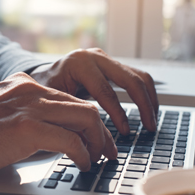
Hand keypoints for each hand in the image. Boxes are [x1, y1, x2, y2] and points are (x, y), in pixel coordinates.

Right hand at [0, 72, 116, 178]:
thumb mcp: (3, 114)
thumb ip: (29, 116)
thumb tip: (57, 133)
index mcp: (25, 85)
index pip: (70, 99)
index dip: (90, 121)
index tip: (98, 139)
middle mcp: (31, 90)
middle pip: (84, 106)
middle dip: (102, 132)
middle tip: (107, 151)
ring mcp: (29, 107)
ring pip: (85, 117)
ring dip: (98, 142)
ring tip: (97, 159)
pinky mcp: (26, 128)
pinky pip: (70, 139)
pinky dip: (82, 154)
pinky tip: (81, 164)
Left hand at [29, 48, 158, 133]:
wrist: (43, 75)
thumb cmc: (44, 90)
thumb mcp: (53, 100)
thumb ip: (72, 113)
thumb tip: (92, 137)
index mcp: (79, 64)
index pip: (105, 91)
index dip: (118, 114)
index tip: (125, 132)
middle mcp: (95, 57)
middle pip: (130, 79)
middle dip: (143, 105)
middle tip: (149, 127)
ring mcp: (106, 59)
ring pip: (139, 76)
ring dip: (149, 99)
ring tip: (152, 121)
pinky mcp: (113, 64)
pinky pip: (136, 77)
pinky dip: (145, 94)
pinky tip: (148, 111)